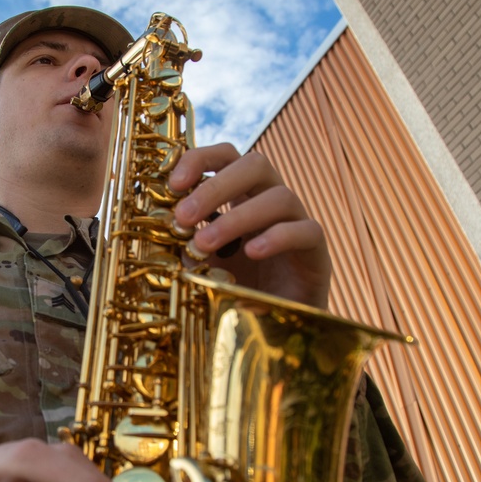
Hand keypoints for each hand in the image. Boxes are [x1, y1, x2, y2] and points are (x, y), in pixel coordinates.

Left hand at [168, 143, 331, 308]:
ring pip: (280, 197)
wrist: (276, 326)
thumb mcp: (203, 262)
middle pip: (255, 165)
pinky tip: (251, 252)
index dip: (201, 159)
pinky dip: (277, 237)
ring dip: (237, 218)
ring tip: (205, 244)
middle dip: (215, 186)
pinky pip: (305, 231)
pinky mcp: (316, 250)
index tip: (174, 184)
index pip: (228, 156)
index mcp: (243, 195)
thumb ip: (184, 244)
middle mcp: (271, 200)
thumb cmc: (239, 287)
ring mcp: (297, 221)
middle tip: (184, 216)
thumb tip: (164, 231)